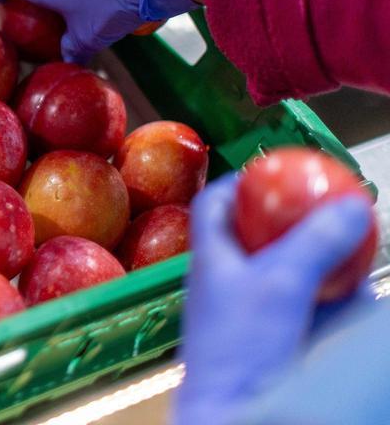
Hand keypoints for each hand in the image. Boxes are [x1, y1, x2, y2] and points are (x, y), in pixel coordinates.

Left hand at [172, 174, 374, 424]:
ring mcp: (250, 314)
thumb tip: (351, 205)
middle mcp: (226, 282)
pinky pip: (308, 309)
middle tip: (333, 209)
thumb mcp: (282, 283)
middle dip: (297, 223)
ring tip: (356, 245)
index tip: (271, 168)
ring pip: (288, 274)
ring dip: (321, 260)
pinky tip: (358, 291)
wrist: (234, 413)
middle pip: (259, 237)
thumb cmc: (240, 347)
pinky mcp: (275, 342)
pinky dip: (332, 298)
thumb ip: (315, 242)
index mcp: (210, 258)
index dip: (238, 181)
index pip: (213, 205)